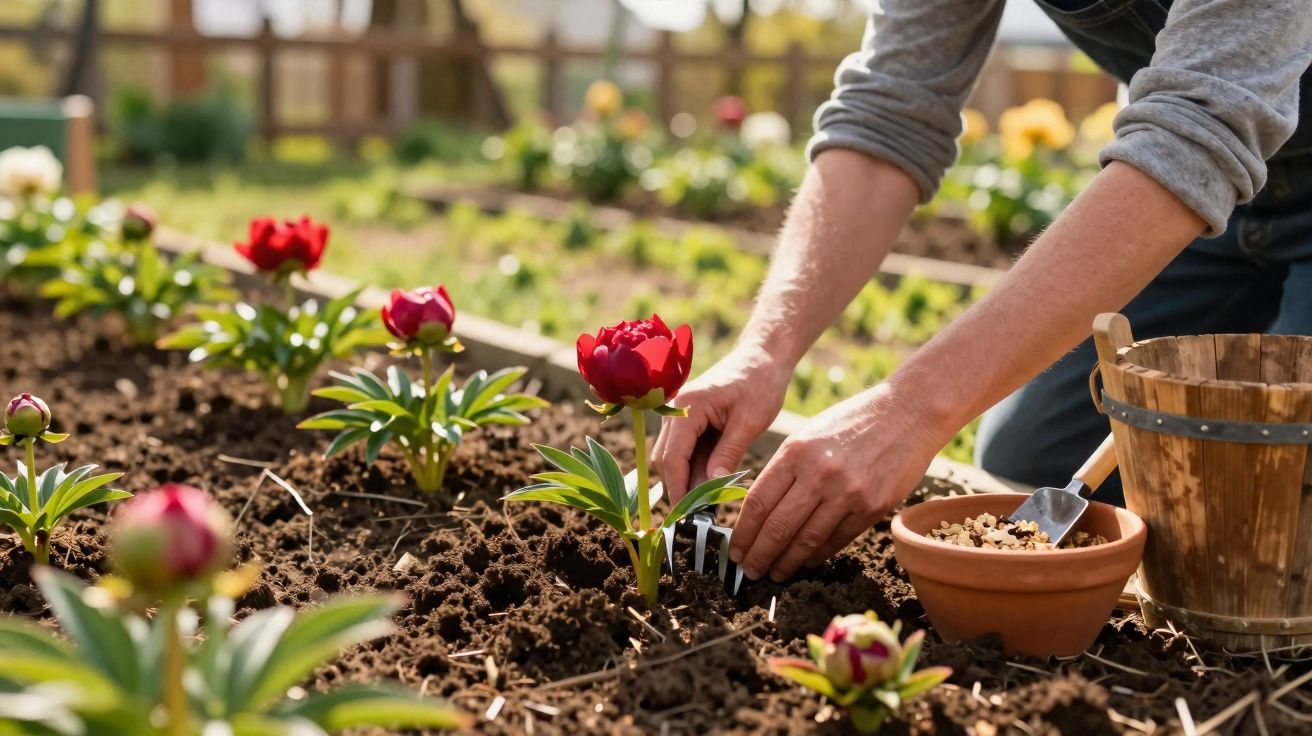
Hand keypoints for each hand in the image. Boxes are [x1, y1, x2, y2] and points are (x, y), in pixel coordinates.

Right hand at [652, 347, 789, 501]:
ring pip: (671, 458)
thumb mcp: (749, 421)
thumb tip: (712, 487)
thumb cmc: (760, 383)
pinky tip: (710, 486)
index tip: (689, 515)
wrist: (762, 356)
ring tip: (708, 505)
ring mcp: (678, 415)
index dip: (678, 488)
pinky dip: (693, 470)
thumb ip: (728, 453)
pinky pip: (683, 451)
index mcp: (688, 407)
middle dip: (679, 488)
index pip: (672, 457)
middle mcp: (675, 411)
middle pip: (665, 460)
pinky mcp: (688, 421)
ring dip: (686, 481)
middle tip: (700, 516)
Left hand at [729, 382, 950, 581]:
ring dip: (786, 562)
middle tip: (748, 571)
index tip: (735, 550)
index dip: (743, 533)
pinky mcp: (872, 507)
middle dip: (759, 555)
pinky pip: (837, 540)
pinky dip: (818, 555)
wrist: (907, 413)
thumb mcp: (808, 435)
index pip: (758, 503)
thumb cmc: (851, 422)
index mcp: (795, 452)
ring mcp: (848, 493)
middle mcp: (819, 473)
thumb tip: (758, 511)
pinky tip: (806, 562)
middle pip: (778, 527)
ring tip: (775, 574)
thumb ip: (784, 469)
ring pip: (806, 540)